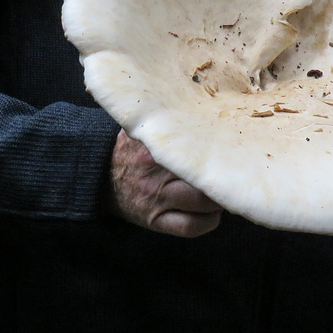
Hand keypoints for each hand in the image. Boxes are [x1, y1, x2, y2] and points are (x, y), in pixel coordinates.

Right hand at [108, 129, 222, 237]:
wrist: (99, 174)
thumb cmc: (132, 147)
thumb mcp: (146, 129)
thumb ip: (170, 118)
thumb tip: (201, 105)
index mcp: (157, 148)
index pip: (199, 150)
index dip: (222, 152)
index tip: (233, 151)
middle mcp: (158, 174)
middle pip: (205, 180)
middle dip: (224, 179)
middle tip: (232, 174)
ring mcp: (157, 199)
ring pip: (203, 205)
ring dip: (220, 201)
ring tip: (223, 193)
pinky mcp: (155, 220)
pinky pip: (189, 227)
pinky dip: (208, 222)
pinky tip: (212, 214)